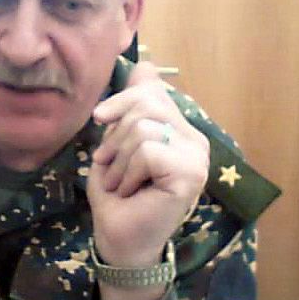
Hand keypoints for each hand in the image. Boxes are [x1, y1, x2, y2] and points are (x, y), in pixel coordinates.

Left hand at [87, 62, 209, 266]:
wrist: (118, 236)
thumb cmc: (116, 191)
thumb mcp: (118, 140)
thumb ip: (134, 104)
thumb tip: (146, 63)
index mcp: (180, 129)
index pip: (153, 91)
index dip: (122, 99)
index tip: (101, 118)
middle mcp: (195, 140)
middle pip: (146, 104)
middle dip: (115, 136)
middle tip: (111, 165)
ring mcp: (197, 157)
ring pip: (143, 127)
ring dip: (118, 159)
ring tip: (120, 182)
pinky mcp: (191, 173)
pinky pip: (148, 151)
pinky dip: (127, 172)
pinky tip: (130, 191)